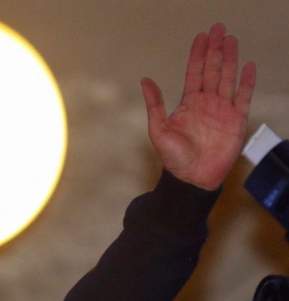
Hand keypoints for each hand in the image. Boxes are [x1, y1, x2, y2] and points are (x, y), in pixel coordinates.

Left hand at [141, 23, 256, 189]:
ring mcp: (222, 110)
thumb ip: (155, 104)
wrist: (192, 178)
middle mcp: (206, 103)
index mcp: (188, 103)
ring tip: (231, 40)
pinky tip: (248, 66)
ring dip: (230, 59)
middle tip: (218, 29)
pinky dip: (247, 82)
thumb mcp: (158, 129)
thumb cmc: (173, 157)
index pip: (195, 72)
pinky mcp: (236, 120)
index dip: (198, 54)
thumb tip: (145, 80)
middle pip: (213, 70)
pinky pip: (243, 97)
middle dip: (215, 50)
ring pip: (228, 78)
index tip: (201, 36)